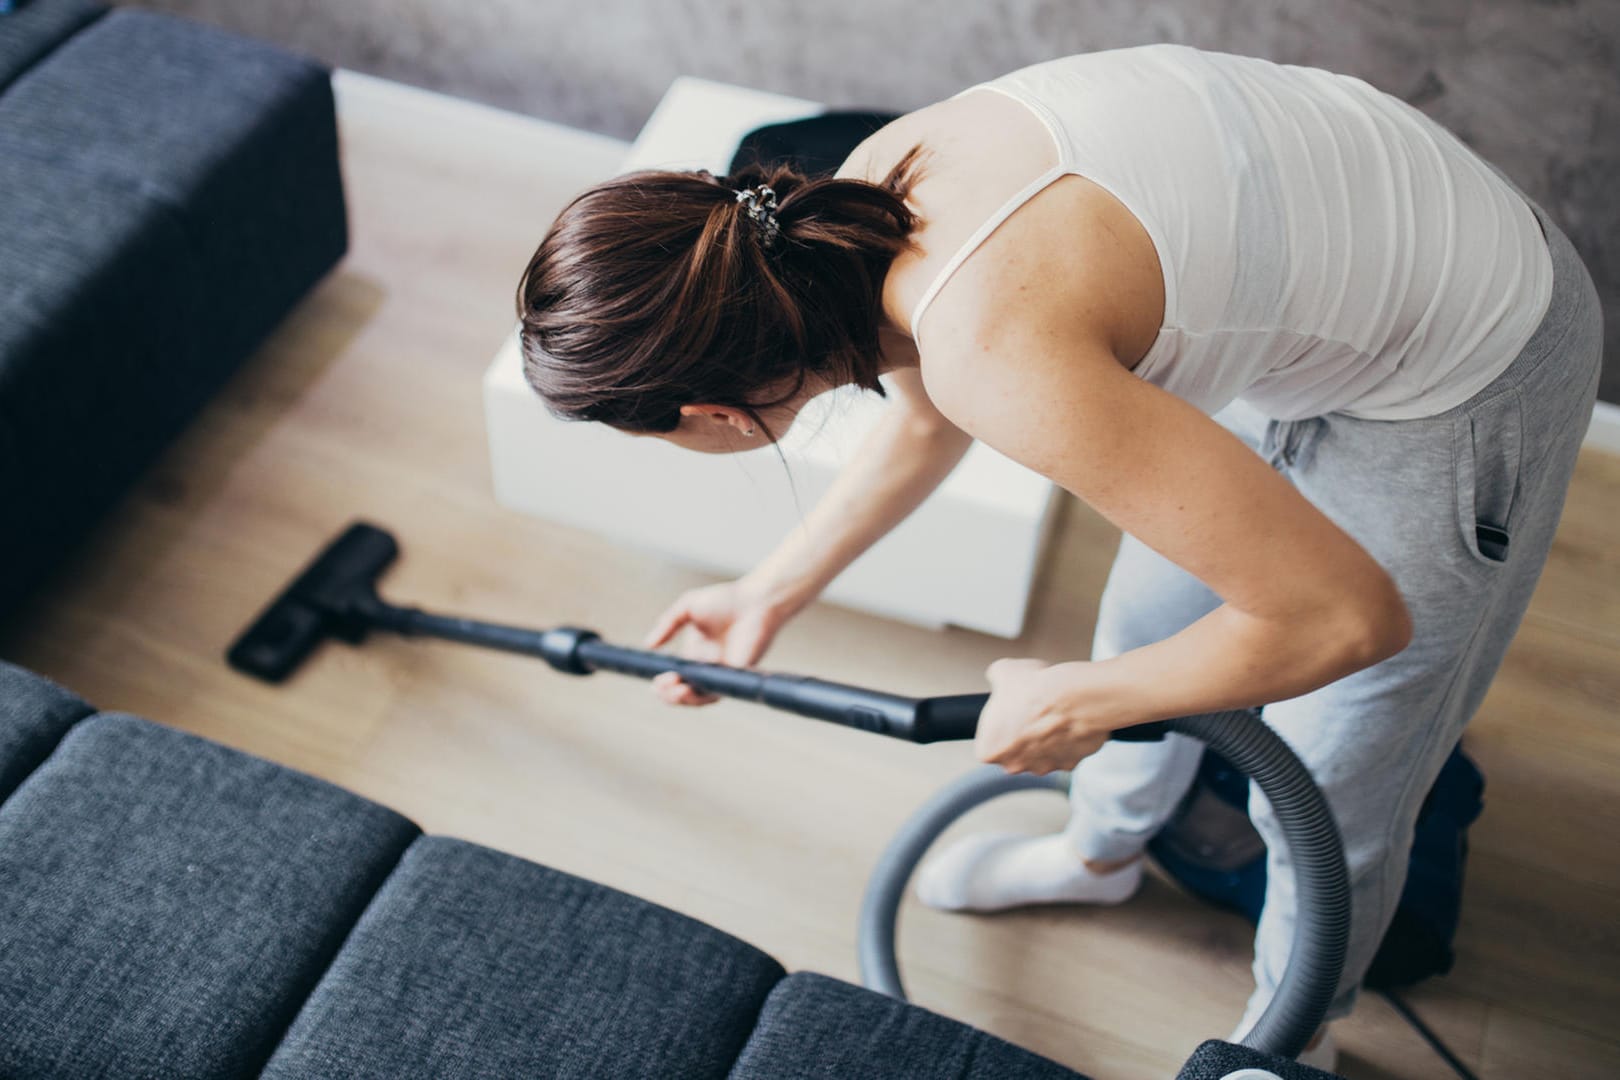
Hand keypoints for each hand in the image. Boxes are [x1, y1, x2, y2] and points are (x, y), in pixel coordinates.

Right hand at [643, 577, 794, 705]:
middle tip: (659, 688)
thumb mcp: (687, 608)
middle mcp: (708, 667)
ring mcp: (723, 673)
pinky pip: (719, 691)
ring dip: (684, 698)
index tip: (653, 683)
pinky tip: (690, 688)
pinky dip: (703, 694)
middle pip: (685, 692)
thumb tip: (648, 645)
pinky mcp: (737, 676)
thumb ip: (667, 625)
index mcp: (696, 655)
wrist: (756, 600)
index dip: (664, 685)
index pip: (676, 678)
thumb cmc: (726, 600)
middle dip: (670, 695)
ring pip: (701, 697)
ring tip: (673, 690)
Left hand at [974, 658, 1110, 773]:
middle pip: (1012, 750)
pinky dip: (1065, 739)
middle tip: (1029, 710)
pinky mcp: (1069, 764)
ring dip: (1043, 737)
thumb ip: (996, 677)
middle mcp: (1014, 765)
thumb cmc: (1035, 690)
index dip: (998, 722)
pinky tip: (1066, 720)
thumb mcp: (1004, 671)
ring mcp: (1043, 767)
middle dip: (1020, 733)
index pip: (987, 740)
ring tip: (1050, 712)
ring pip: (1039, 753)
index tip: (1008, 710)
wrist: (1074, 699)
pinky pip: (1064, 752)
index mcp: (990, 750)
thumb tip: (999, 674)